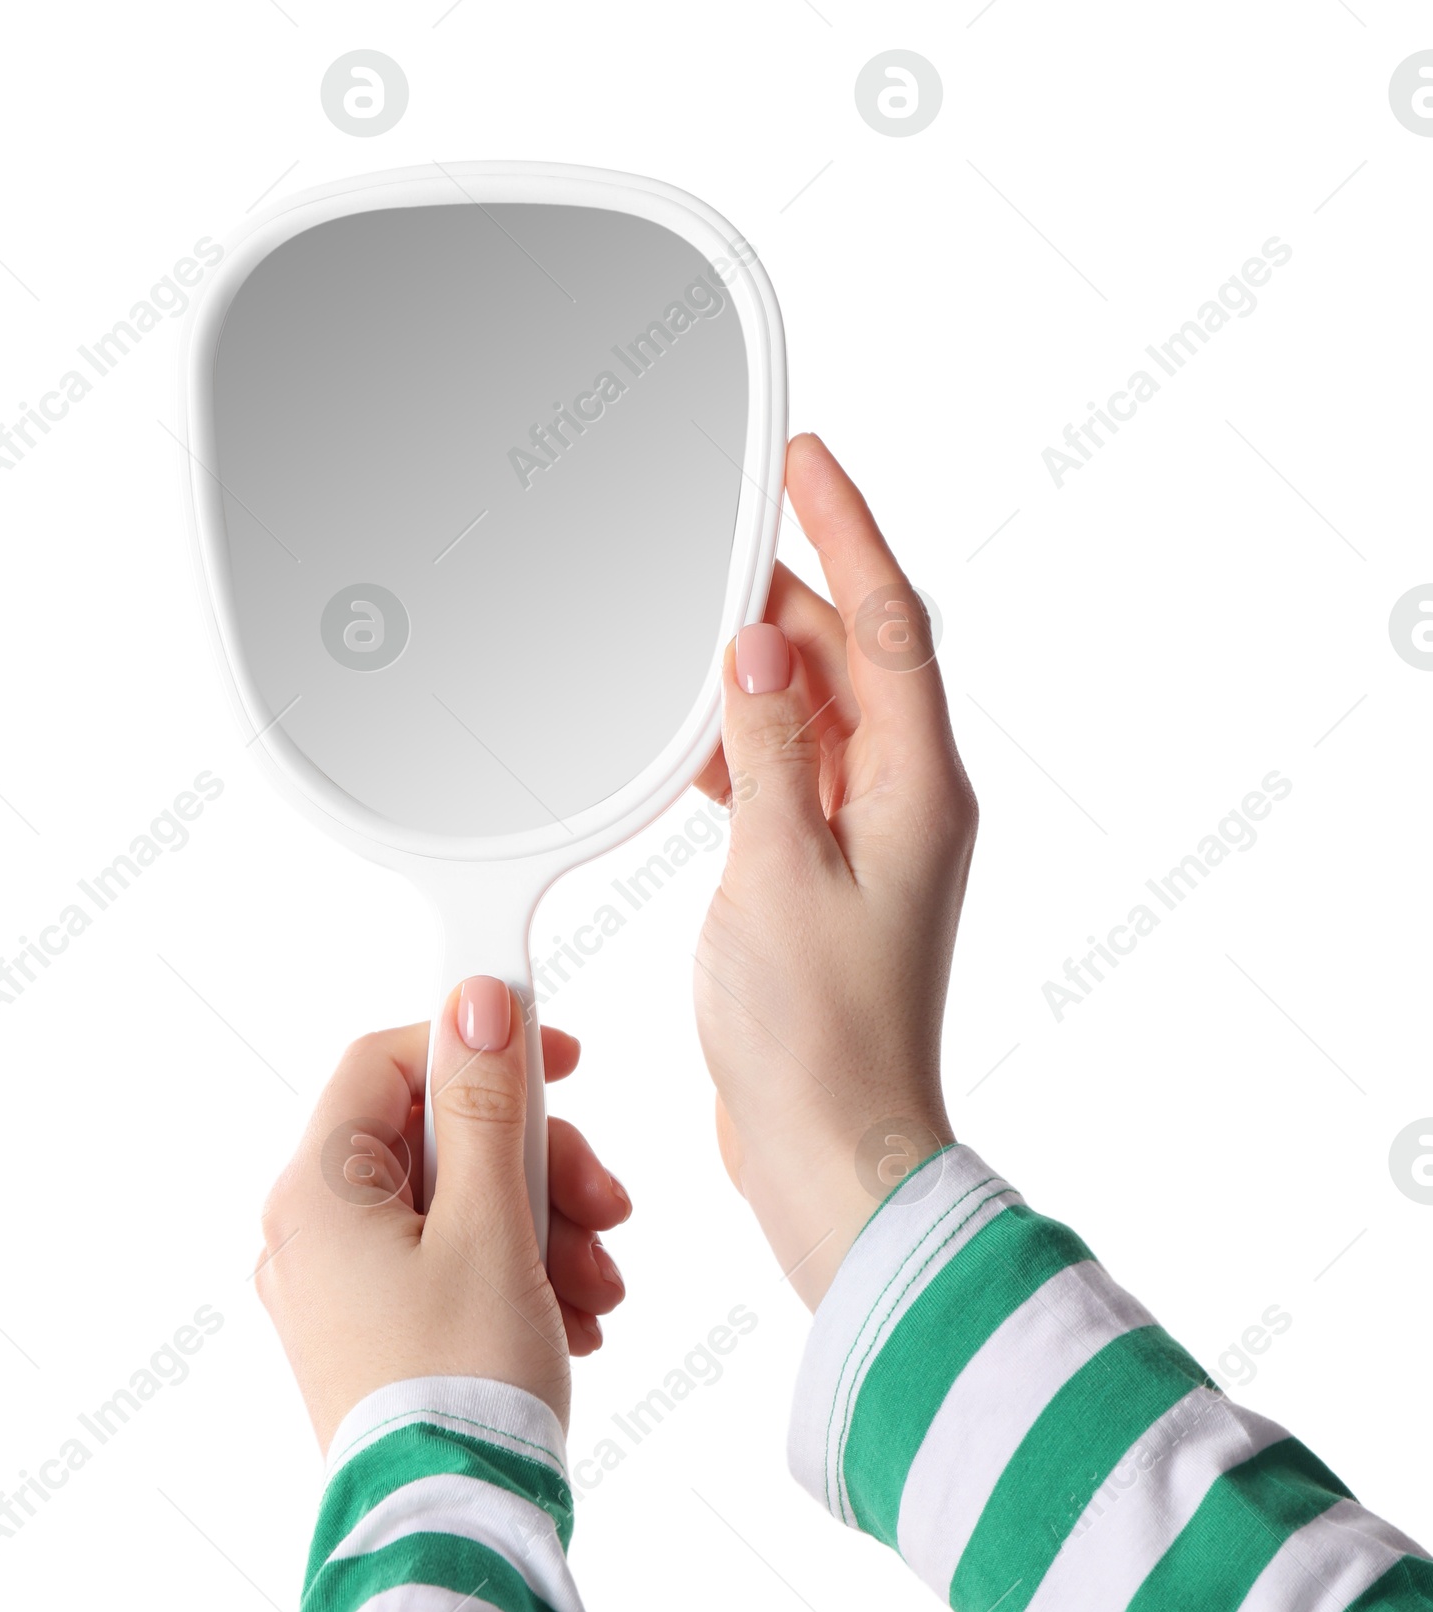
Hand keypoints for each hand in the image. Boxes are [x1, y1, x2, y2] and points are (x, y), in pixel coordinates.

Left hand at [255, 978, 629, 1447]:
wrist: (455, 1535)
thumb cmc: (462, 1385)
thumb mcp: (492, 1225)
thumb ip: (487, 1105)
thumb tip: (476, 1001)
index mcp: (317, 1194)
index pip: (388, 1064)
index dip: (476, 1045)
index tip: (557, 1060)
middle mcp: (312, 1237)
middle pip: (438, 1139)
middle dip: (535, 1165)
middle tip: (602, 1203)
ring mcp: (343, 1293)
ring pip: (458, 1206)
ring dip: (543, 1226)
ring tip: (599, 1285)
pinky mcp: (379, 1337)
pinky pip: (453, 1266)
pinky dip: (519, 1275)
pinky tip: (573, 1317)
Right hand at [692, 434, 977, 1309]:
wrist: (828, 1148)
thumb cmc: (818, 1035)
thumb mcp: (778, 870)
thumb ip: (770, 746)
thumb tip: (765, 645)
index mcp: (918, 790)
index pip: (892, 624)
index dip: (849, 532)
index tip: (808, 463)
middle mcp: (904, 806)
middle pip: (851, 662)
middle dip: (790, 592)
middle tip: (720, 534)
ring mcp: (864, 844)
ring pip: (814, 717)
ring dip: (761, 668)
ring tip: (695, 618)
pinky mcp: (820, 883)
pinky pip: (785, 778)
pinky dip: (741, 743)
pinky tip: (692, 734)